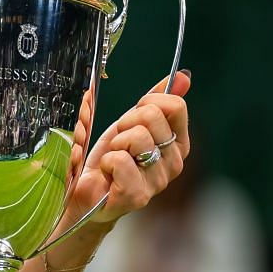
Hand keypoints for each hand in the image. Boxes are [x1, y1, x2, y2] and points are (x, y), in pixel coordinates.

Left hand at [64, 71, 191, 228]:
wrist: (87, 194)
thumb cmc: (110, 159)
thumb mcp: (131, 125)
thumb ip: (155, 101)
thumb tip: (184, 76)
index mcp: (178, 143)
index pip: (175, 106)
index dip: (147, 103)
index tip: (132, 116)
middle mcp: (175, 162)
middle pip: (152, 117)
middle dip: (125, 123)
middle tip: (118, 142)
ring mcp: (158, 181)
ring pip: (136, 137)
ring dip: (115, 144)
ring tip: (113, 159)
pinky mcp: (138, 196)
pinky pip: (120, 160)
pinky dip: (106, 162)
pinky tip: (107, 174)